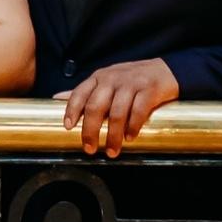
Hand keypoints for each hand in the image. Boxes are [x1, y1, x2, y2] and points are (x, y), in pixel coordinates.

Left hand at [57, 59, 179, 157]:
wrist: (165, 71)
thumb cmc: (131, 80)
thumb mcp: (106, 82)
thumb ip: (84, 92)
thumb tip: (56, 99)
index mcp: (99, 78)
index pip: (80, 93)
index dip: (72, 110)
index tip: (68, 127)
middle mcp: (112, 79)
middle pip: (96, 106)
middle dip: (91, 130)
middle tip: (90, 148)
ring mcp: (131, 83)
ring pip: (117, 112)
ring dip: (113, 135)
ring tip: (112, 151)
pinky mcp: (149, 89)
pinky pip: (138, 110)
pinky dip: (133, 126)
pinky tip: (130, 138)